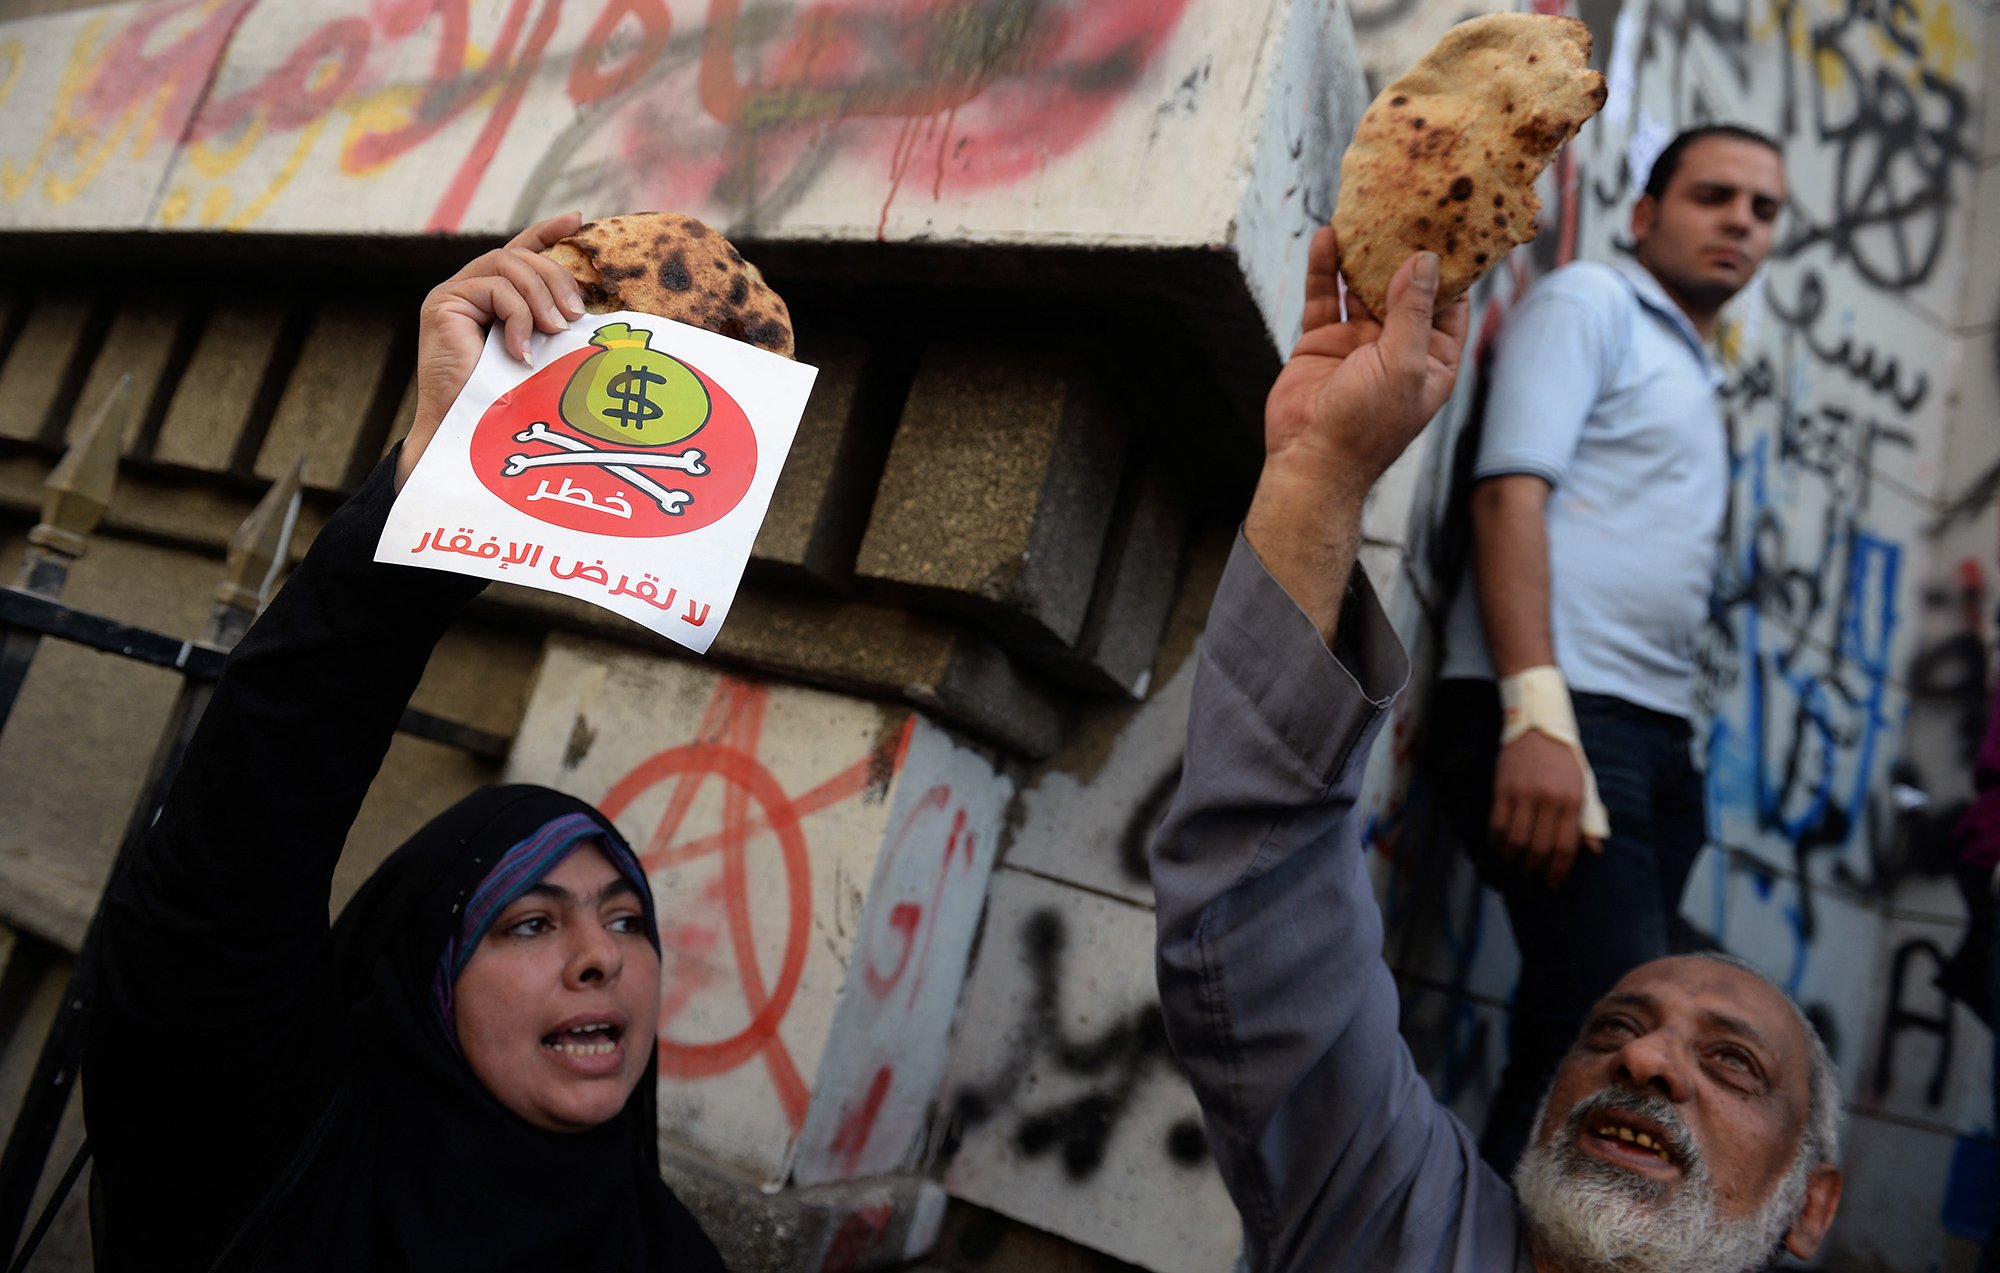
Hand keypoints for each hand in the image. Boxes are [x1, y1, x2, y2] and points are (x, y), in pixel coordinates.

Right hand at [398, 212, 587, 489]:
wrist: (467, 434)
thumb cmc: (506, 402)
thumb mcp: (540, 353)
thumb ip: (549, 324)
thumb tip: (589, 313)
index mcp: (492, 298)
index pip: (519, 250)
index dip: (546, 232)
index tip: (578, 220)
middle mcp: (468, 289)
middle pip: (519, 256)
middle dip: (556, 279)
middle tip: (576, 316)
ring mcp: (452, 294)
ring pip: (508, 265)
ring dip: (541, 296)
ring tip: (555, 331)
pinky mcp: (442, 303)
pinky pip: (494, 289)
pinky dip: (517, 316)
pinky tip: (521, 351)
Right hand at [1245, 226, 1469, 636]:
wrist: (1310, 461)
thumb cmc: (1366, 425)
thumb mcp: (1404, 364)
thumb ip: (1413, 310)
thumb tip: (1426, 260)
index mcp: (1434, 357)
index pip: (1452, 300)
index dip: (1453, 263)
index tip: (1454, 220)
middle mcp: (1400, 344)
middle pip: (1407, 284)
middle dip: (1406, 247)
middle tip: (1409, 199)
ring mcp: (1359, 340)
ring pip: (1364, 284)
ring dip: (1364, 251)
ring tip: (1366, 208)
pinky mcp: (1323, 339)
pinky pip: (1326, 294)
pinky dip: (1326, 267)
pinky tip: (1327, 236)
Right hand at [1489, 730, 1603, 887]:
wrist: (1537, 727)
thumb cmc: (1564, 760)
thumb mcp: (1583, 786)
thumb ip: (1588, 819)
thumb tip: (1593, 850)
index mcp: (1571, 800)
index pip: (1565, 846)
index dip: (1558, 870)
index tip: (1552, 883)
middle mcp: (1548, 799)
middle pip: (1538, 847)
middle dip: (1535, 868)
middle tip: (1532, 875)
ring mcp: (1523, 794)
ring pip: (1515, 840)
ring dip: (1513, 858)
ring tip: (1515, 863)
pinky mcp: (1502, 789)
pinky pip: (1496, 824)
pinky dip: (1496, 841)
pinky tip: (1500, 847)